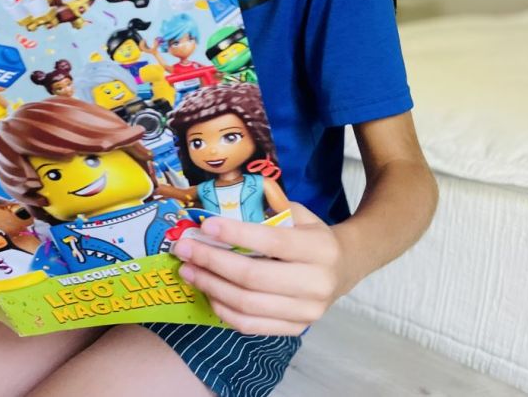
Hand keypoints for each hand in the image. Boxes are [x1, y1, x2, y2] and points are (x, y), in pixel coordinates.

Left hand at [172, 203, 347, 335]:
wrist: (343, 268)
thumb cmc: (311, 236)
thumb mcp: (299, 214)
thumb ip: (269, 206)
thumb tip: (223, 198)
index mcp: (319, 248)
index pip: (272, 242)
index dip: (236, 234)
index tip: (206, 225)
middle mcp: (316, 283)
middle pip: (253, 277)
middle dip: (212, 262)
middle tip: (184, 249)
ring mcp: (307, 312)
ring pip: (247, 304)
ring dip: (210, 286)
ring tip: (188, 270)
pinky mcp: (295, 329)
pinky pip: (250, 325)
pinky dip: (222, 309)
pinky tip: (207, 291)